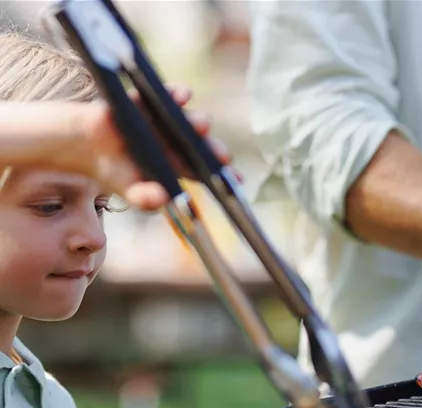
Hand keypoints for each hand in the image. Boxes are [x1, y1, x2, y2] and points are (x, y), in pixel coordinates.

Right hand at [79, 84, 233, 209]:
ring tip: (202, 126)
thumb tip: (162, 200)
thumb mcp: (129, 190)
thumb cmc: (114, 172)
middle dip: (214, 151)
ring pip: (189, 121)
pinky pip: (168, 95)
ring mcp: (166, 121)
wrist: (85, 146)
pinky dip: (177, 93)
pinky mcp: (150, 101)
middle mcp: (178, 142)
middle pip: (202, 146)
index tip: (237, 182)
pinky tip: (183, 95)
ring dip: (198, 122)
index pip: (206, 173)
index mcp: (179, 166)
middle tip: (223, 157)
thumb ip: (145, 198)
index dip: (222, 177)